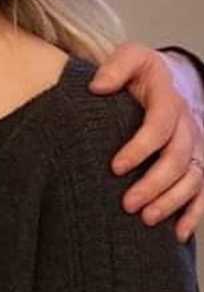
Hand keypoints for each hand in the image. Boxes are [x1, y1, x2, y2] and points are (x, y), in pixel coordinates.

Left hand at [91, 43, 203, 239]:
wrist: (164, 78)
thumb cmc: (139, 71)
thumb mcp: (129, 57)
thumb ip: (115, 67)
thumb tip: (97, 86)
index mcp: (169, 101)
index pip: (158, 127)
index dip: (140, 149)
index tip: (115, 167)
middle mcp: (188, 126)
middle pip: (178, 160)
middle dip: (154, 184)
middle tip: (128, 203)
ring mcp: (195, 146)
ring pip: (192, 179)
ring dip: (172, 202)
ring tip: (146, 219)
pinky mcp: (196, 162)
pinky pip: (202, 191)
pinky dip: (194, 213)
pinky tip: (179, 233)